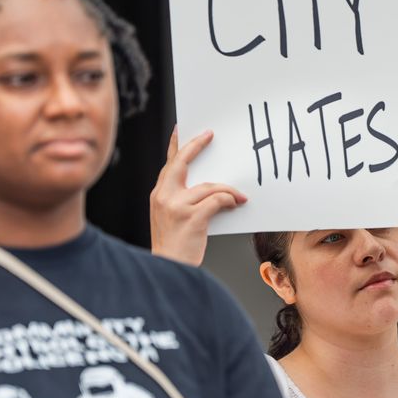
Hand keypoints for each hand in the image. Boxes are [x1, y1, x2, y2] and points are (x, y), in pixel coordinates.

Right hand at [150, 128, 246, 265]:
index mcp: (159, 195)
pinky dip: (229, 200)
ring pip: (208, 186)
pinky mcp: (191, 217)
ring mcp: (176, 206)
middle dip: (196, 146)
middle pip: (181, 162)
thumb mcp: (170, 218)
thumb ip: (181, 199)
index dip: (175, 145)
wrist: (169, 268)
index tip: (181, 130)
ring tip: (238, 196)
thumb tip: (209, 187)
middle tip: (209, 135)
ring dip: (227, 190)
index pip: (168, 164)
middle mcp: (164, 196)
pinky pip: (216, 200)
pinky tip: (236, 204)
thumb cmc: (175, 246)